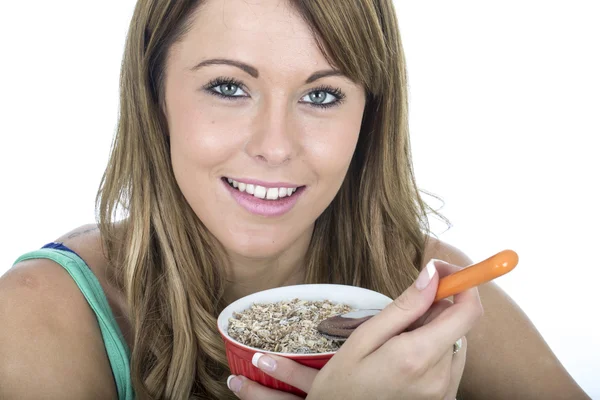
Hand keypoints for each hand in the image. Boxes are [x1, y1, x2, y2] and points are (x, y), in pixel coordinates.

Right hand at [227, 260, 482, 398]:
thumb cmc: (343, 382)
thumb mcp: (363, 338)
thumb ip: (403, 306)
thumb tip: (433, 274)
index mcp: (419, 356)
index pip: (468, 312)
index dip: (464, 283)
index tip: (445, 270)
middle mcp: (441, 377)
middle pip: (457, 324)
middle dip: (434, 310)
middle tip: (398, 319)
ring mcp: (444, 393)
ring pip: (454, 342)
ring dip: (433, 333)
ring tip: (396, 345)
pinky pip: (450, 363)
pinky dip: (434, 352)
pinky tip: (405, 361)